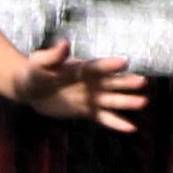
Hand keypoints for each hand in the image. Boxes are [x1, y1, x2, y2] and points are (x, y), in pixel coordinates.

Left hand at [16, 42, 145, 130]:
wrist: (30, 90)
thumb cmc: (36, 71)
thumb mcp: (40, 62)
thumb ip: (53, 55)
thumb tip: (63, 44)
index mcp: (83, 68)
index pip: (98, 66)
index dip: (110, 65)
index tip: (124, 62)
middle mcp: (93, 82)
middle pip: (112, 82)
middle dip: (126, 82)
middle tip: (142, 82)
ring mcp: (92, 97)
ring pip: (112, 100)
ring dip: (126, 102)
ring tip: (142, 102)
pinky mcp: (88, 111)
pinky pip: (104, 118)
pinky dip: (117, 123)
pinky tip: (131, 128)